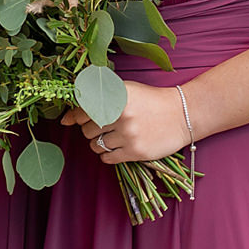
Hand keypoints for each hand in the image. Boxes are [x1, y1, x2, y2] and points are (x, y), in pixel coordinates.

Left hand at [59, 80, 190, 163]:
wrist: (182, 114)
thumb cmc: (149, 100)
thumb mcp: (125, 90)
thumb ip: (96, 99)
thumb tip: (67, 118)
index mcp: (116, 97)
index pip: (82, 110)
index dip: (74, 116)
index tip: (70, 120)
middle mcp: (121, 116)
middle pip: (87, 130)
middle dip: (90, 129)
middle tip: (103, 126)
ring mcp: (129, 135)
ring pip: (96, 145)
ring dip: (99, 143)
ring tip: (113, 136)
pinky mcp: (136, 152)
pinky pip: (107, 158)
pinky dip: (107, 155)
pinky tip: (117, 147)